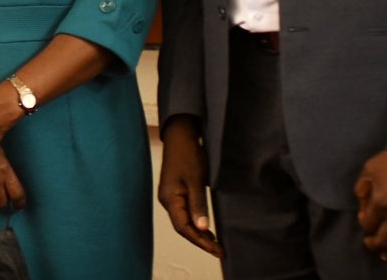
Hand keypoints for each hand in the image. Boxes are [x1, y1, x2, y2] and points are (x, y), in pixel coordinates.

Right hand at [157, 116, 222, 257]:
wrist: (180, 136)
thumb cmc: (189, 156)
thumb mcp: (196, 180)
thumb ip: (198, 204)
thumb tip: (202, 228)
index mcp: (169, 199)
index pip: (183, 228)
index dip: (199, 241)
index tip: (216, 250)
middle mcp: (167, 201)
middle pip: (182, 227)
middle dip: (200, 240)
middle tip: (219, 250)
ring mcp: (170, 196)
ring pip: (183, 221)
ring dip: (198, 233)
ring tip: (215, 243)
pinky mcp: (175, 192)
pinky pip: (184, 213)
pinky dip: (196, 222)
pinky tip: (206, 227)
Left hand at [354, 150, 386, 260]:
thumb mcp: (368, 170)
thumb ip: (361, 188)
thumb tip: (362, 205)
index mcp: (380, 203)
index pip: (369, 225)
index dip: (364, 225)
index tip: (364, 219)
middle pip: (384, 240)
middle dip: (374, 245)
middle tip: (370, 244)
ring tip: (385, 253)